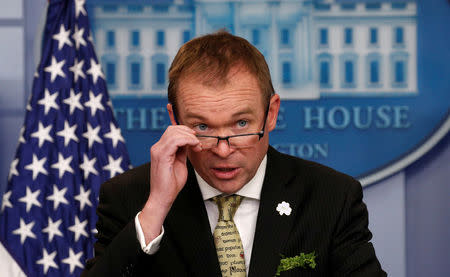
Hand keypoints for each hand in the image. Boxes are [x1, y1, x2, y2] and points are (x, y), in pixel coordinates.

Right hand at [139, 125, 201, 242]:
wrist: (163, 197)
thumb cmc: (171, 183)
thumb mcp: (180, 162)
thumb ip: (182, 152)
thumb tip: (189, 142)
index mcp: (161, 149)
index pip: (172, 131)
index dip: (186, 132)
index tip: (196, 140)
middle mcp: (157, 147)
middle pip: (172, 129)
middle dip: (188, 133)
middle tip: (198, 143)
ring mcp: (158, 151)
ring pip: (174, 132)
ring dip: (190, 137)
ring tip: (197, 146)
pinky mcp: (161, 156)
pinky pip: (175, 140)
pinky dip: (188, 141)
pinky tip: (194, 147)